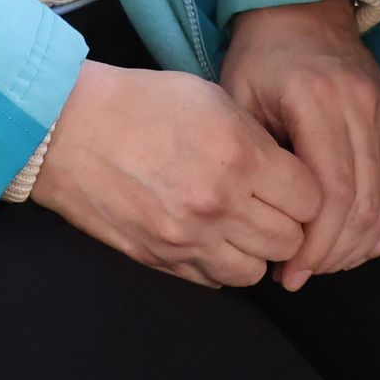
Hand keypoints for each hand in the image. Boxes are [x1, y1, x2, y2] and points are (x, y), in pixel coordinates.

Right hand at [27, 60, 321, 288]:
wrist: (68, 129)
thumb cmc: (140, 103)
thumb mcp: (211, 98)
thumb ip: (257, 138)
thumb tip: (287, 172)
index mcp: (239, 156)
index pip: (311, 200)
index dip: (307, 192)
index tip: (292, 184)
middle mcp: (219, 204)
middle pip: (289, 241)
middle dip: (287, 224)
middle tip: (269, 205)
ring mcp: (189, 239)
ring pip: (256, 271)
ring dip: (255, 251)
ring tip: (240, 225)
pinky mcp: (162, 260)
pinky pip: (215, 281)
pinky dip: (220, 264)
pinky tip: (210, 237)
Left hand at [222, 0, 379, 286]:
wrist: (300, 12)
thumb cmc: (260, 59)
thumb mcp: (237, 99)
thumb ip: (253, 157)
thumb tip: (263, 226)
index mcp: (316, 100)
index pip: (332, 192)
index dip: (315, 243)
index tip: (290, 270)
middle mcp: (360, 107)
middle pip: (364, 205)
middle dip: (334, 253)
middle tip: (303, 273)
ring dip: (360, 246)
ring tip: (327, 263)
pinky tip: (362, 244)